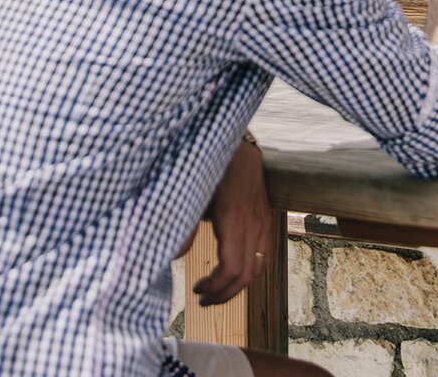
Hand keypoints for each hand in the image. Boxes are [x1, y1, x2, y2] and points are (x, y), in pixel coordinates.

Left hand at [191, 138, 270, 305]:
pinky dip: (249, 270)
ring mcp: (263, 218)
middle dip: (224, 294)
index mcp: (234, 217)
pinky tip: (230, 268)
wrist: (235, 139)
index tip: (195, 289)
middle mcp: (254, 221)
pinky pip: (264, 253)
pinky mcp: (265, 216)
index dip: (214, 288)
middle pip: (246, 274)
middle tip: (201, 298)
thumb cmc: (207, 163)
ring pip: (258, 267)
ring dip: (237, 285)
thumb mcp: (189, 191)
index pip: (232, 268)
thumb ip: (181, 225)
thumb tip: (172, 258)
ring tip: (214, 288)